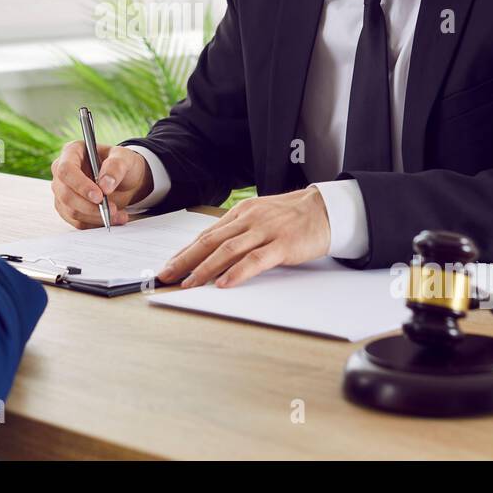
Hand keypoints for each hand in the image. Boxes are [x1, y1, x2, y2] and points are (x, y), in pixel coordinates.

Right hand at [50, 141, 151, 228]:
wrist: (125, 180)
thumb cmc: (121, 163)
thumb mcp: (125, 158)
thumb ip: (116, 167)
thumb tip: (104, 185)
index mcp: (72, 152)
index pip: (66, 170)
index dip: (80, 185)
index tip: (99, 196)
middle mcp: (62, 171)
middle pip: (65, 194)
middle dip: (89, 206)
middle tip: (113, 209)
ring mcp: (62, 191)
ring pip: (71, 211)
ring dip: (96, 216)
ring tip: (118, 214)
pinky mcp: (67, 208)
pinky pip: (77, 221)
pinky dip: (95, 223)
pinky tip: (112, 219)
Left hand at [157, 188, 330, 288]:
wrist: (325, 209)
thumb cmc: (292, 217)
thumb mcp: (260, 218)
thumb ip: (240, 232)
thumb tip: (214, 254)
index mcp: (241, 213)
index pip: (206, 234)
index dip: (185, 251)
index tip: (169, 265)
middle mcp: (248, 219)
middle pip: (210, 241)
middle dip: (185, 260)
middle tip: (167, 276)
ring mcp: (265, 231)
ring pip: (227, 250)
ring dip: (204, 268)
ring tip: (189, 283)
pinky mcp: (282, 244)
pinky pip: (255, 260)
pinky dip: (237, 273)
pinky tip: (223, 283)